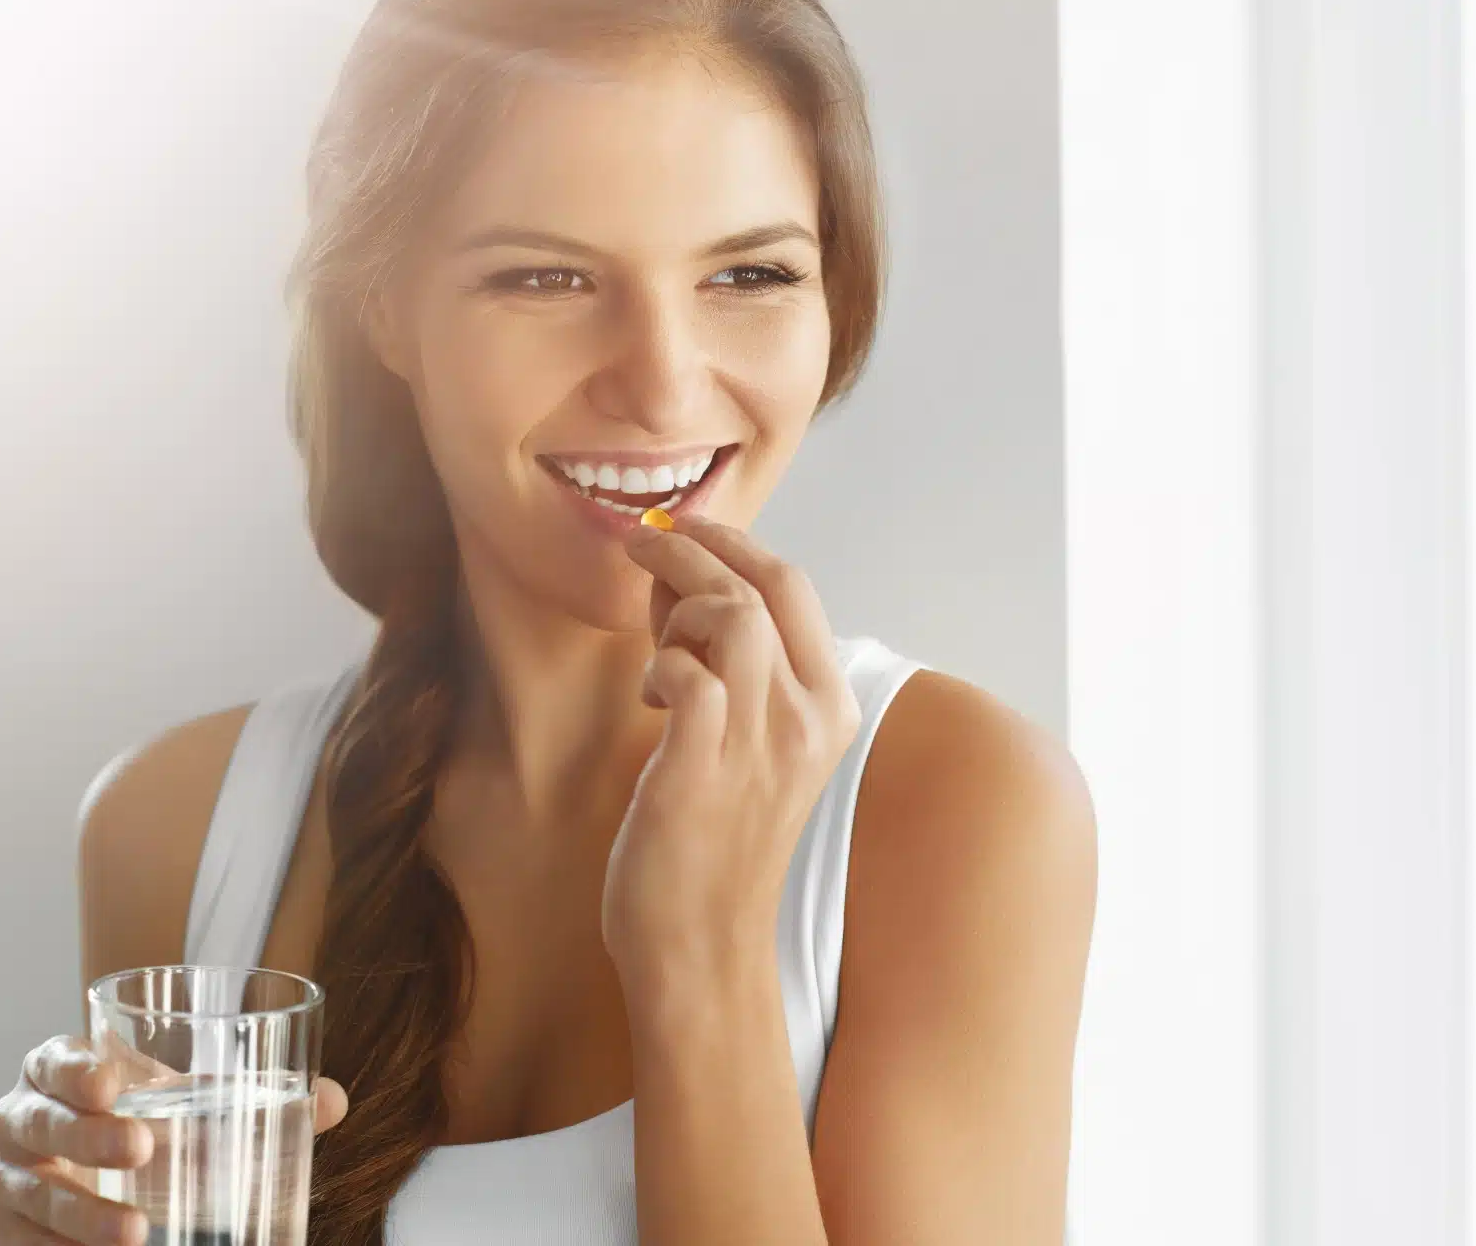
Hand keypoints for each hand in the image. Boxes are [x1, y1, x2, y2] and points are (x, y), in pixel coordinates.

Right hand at [0, 1032, 348, 1244]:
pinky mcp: (8, 1232)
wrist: (113, 1182)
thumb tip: (331, 1101)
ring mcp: (7, 1180)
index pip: (51, 1059)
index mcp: (61, 1072)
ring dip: (77, 1214)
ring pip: (24, 1194)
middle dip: (84, 1137)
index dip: (73, 1068)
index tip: (113, 1084)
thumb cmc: (157, 1126)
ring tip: (134, 1233)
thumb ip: (260, 1097)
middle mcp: (22, 1120)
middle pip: (37, 1122)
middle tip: (142, 1150)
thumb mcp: (198, 1107)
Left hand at [605, 515, 860, 995]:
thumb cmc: (714, 844)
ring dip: (679, 609)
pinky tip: (652, 700)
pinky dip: (661, 666)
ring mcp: (761, 744)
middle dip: (696, 547)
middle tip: (644, 541)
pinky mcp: (702, 768)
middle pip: (763, 585)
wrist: (700, 946)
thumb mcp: (751, 746)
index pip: (794, 586)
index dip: (733, 544)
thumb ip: (733, 666)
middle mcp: (808, 720)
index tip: (685, 528)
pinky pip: (686, 674)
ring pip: (731, 616)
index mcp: (831, 707)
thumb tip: (683, 581)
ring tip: (658, 649)